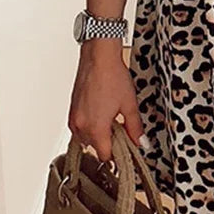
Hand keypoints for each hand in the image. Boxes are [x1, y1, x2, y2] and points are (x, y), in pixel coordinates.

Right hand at [68, 44, 144, 161]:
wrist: (99, 57)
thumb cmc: (112, 76)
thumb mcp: (129, 104)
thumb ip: (135, 127)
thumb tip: (141, 142)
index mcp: (96, 128)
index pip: (104, 156)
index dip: (117, 155)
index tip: (125, 149)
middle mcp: (81, 126)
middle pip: (94, 148)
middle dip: (108, 143)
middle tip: (121, 130)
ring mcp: (74, 118)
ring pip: (86, 139)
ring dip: (98, 135)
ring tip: (112, 119)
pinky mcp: (72, 110)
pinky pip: (79, 128)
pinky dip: (90, 126)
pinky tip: (101, 112)